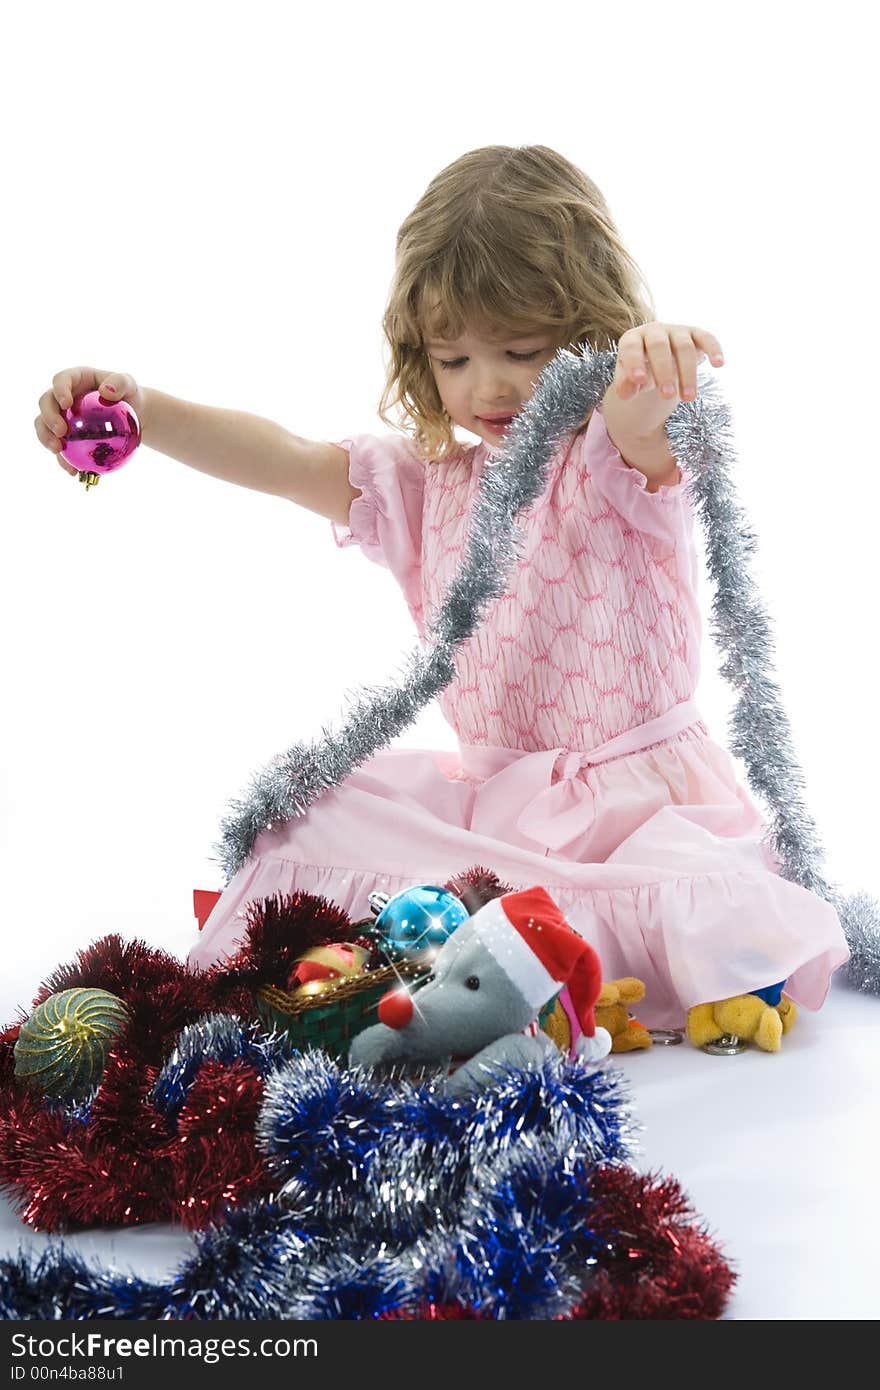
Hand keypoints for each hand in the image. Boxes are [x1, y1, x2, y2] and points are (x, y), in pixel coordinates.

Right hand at [35, 367, 145, 477]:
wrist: (132, 415)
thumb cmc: (129, 395)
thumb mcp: (130, 384)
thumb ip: (120, 382)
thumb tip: (106, 391)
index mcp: (73, 379)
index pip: (60, 380)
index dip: (59, 391)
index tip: (66, 404)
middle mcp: (61, 396)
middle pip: (46, 404)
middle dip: (48, 418)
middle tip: (61, 432)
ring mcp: (61, 416)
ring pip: (44, 426)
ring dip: (46, 439)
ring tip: (58, 450)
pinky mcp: (66, 437)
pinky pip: (60, 448)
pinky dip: (63, 460)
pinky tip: (73, 471)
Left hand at [602, 322, 724, 438]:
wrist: (659, 359)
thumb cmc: (641, 370)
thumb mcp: (629, 380)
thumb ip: (624, 385)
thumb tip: (626, 391)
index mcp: (632, 339)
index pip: (631, 347)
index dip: (634, 361)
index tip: (639, 380)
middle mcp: (654, 331)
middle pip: (659, 347)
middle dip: (664, 371)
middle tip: (667, 396)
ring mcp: (676, 330)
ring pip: (684, 347)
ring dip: (688, 372)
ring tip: (688, 398)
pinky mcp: (696, 333)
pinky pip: (706, 337)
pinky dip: (714, 348)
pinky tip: (719, 364)